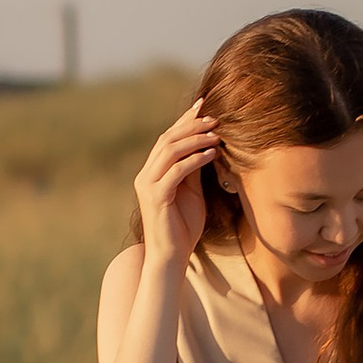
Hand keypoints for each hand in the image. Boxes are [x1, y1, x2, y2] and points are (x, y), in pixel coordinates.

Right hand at [133, 102, 219, 268]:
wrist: (172, 256)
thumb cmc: (183, 227)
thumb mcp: (192, 192)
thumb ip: (194, 170)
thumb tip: (207, 146)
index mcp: (152, 172)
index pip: (168, 139)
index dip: (184, 121)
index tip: (203, 106)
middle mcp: (146, 175)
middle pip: (167, 139)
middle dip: (191, 125)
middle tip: (214, 118)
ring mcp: (148, 185)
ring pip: (170, 151)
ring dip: (195, 139)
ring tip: (216, 134)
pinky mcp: (156, 197)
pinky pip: (176, 171)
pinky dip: (194, 160)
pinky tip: (211, 154)